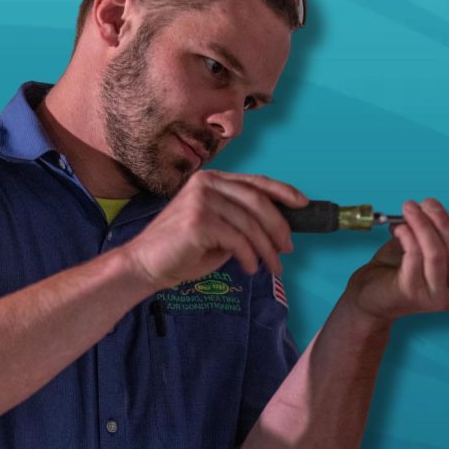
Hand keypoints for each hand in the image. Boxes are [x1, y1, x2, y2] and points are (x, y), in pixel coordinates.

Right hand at [121, 170, 306, 289]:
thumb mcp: (219, 230)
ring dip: (267, 249)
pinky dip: (249, 256)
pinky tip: (250, 268)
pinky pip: (237, 239)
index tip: (303, 204)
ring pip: (250, 224)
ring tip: (273, 267)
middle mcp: (207, 184)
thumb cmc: (183, 250)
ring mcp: (201, 199)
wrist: (145, 265)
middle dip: (279, 227)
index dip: (283, 192)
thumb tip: (280, 229)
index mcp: (212, 180)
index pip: (255, 182)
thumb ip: (243, 221)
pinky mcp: (198, 220)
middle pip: (258, 201)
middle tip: (288, 249)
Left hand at [344, 199, 448, 321]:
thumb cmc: (397, 272)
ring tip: (409, 210)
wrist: (369, 296)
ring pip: (436, 252)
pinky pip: (415, 255)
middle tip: (426, 204)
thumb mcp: (424, 249)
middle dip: (440, 220)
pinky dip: (408, 235)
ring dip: (422, 224)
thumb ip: (440, 234)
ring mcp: (434, 297)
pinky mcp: (412, 292)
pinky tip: (399, 227)